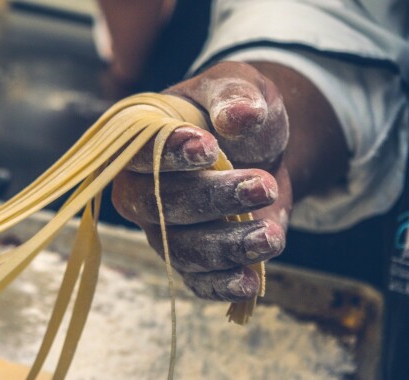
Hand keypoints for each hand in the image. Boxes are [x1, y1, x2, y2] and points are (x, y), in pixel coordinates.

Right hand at [112, 62, 291, 301]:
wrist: (259, 148)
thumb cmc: (235, 111)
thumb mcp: (238, 85)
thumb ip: (235, 94)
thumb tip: (239, 116)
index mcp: (140, 142)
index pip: (138, 154)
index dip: (169, 155)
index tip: (209, 148)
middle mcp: (140, 190)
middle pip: (159, 206)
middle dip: (211, 200)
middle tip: (262, 185)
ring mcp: (161, 228)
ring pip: (180, 248)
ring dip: (226, 245)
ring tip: (270, 235)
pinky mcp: (189, 258)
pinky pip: (195, 280)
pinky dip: (220, 284)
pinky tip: (250, 280)